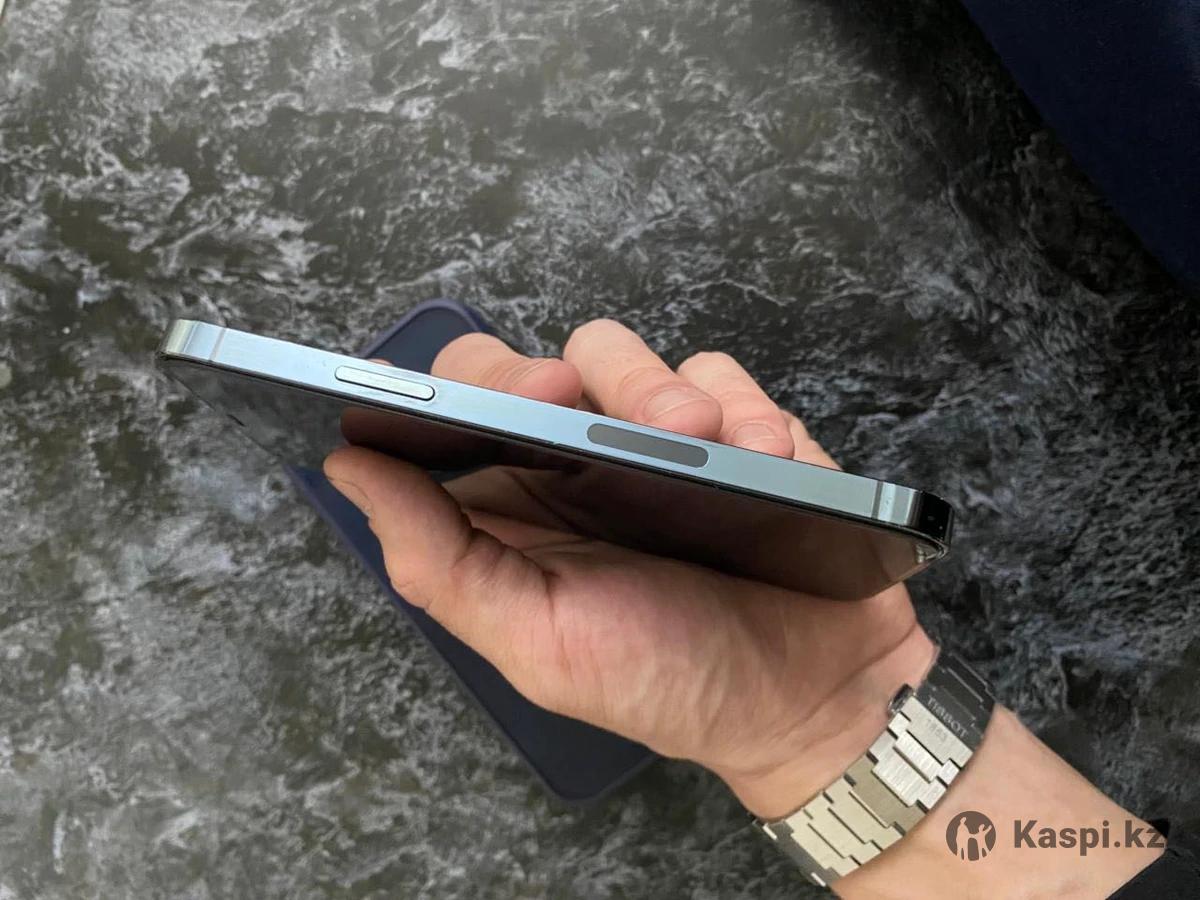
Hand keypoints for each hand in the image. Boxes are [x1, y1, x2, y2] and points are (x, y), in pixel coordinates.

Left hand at [324, 319, 933, 816]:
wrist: (805, 701)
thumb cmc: (662, 681)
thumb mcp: (538, 641)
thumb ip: (440, 562)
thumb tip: (347, 467)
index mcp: (511, 505)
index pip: (459, 405)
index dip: (474, 385)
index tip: (522, 402)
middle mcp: (572, 460)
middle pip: (542, 363)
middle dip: (578, 378)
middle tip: (625, 419)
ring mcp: (654, 439)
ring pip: (626, 357)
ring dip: (664, 390)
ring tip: (709, 443)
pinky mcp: (734, 426)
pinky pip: (721, 377)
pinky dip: (740, 405)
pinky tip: (765, 454)